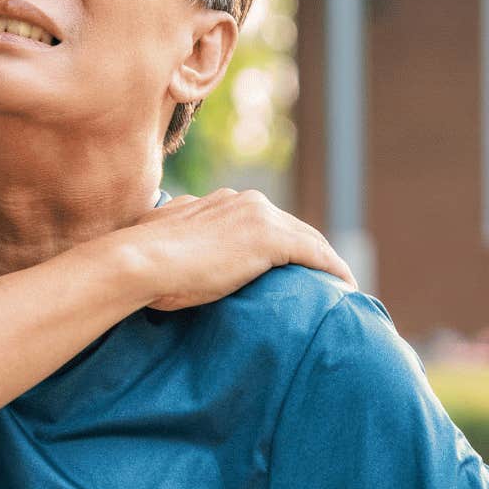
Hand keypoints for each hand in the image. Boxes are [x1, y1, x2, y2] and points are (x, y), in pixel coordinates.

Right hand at [110, 189, 357, 310]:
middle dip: (309, 251)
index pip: (263, 221)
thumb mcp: (163, 244)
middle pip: (291, 227)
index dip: (281, 243)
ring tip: (339, 286)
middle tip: (323, 278)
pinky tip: (346, 287)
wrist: (142, 261)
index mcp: (221, 201)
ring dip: (325, 261)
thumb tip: (174, 251)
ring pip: (309, 239)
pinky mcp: (272, 238)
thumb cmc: (143, 262)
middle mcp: (244, 202)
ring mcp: (259, 216)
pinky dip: (333, 270)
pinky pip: (317, 255)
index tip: (289, 265)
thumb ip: (178, 239)